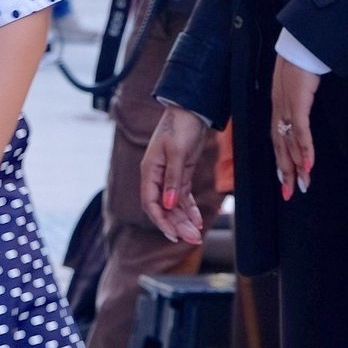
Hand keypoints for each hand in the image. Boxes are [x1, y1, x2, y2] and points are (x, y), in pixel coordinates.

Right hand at [141, 106, 209, 244]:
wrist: (191, 109)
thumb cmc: (181, 126)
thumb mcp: (178, 153)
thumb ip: (173, 180)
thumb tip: (168, 205)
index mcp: (149, 172)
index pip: (151, 203)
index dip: (161, 221)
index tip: (174, 235)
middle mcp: (157, 177)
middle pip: (164, 208)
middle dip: (177, 225)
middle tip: (193, 239)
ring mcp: (169, 176)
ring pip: (174, 205)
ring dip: (185, 220)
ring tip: (197, 235)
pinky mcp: (181, 173)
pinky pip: (183, 197)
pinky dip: (190, 209)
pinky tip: (197, 220)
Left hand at [271, 55, 320, 199]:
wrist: (301, 41)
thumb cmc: (302, 60)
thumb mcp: (299, 84)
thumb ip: (300, 99)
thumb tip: (305, 110)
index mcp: (279, 107)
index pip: (278, 139)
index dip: (281, 160)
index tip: (285, 178)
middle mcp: (279, 110)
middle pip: (280, 147)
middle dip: (285, 172)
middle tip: (289, 193)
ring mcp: (287, 106)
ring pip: (289, 143)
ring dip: (295, 166)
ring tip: (301, 185)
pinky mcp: (298, 102)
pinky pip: (300, 131)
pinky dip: (304, 149)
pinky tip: (308, 165)